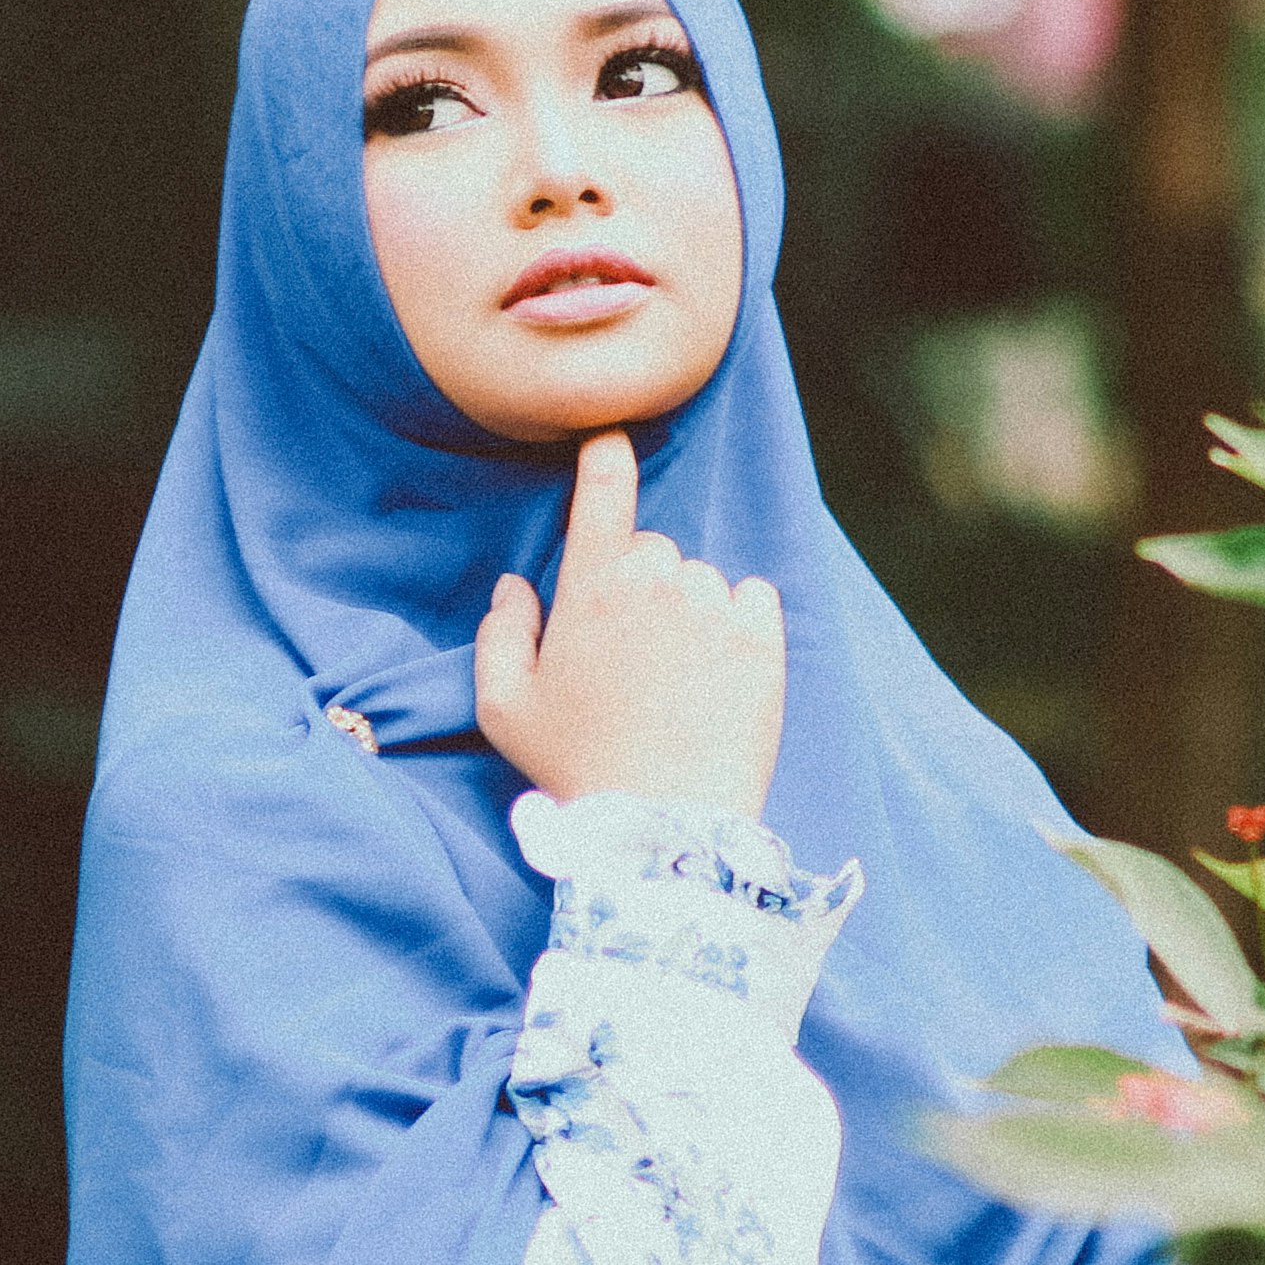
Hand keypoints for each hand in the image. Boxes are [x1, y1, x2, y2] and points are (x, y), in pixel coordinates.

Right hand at [471, 431, 783, 820]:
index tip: (611, 437)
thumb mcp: (504, 709)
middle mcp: (656, 582)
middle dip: (638, 586)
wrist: (664, 828)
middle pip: (651, 549)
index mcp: (590, 589)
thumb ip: (500, 633)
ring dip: (689, 611)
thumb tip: (516, 585)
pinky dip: (739, 624)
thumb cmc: (576, 769)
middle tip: (629, 659)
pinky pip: (753, 598)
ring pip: (700, 579)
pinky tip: (716, 675)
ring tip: (674, 683)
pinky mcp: (764, 639)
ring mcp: (715, 607)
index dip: (606, 457)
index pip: (602, 495)